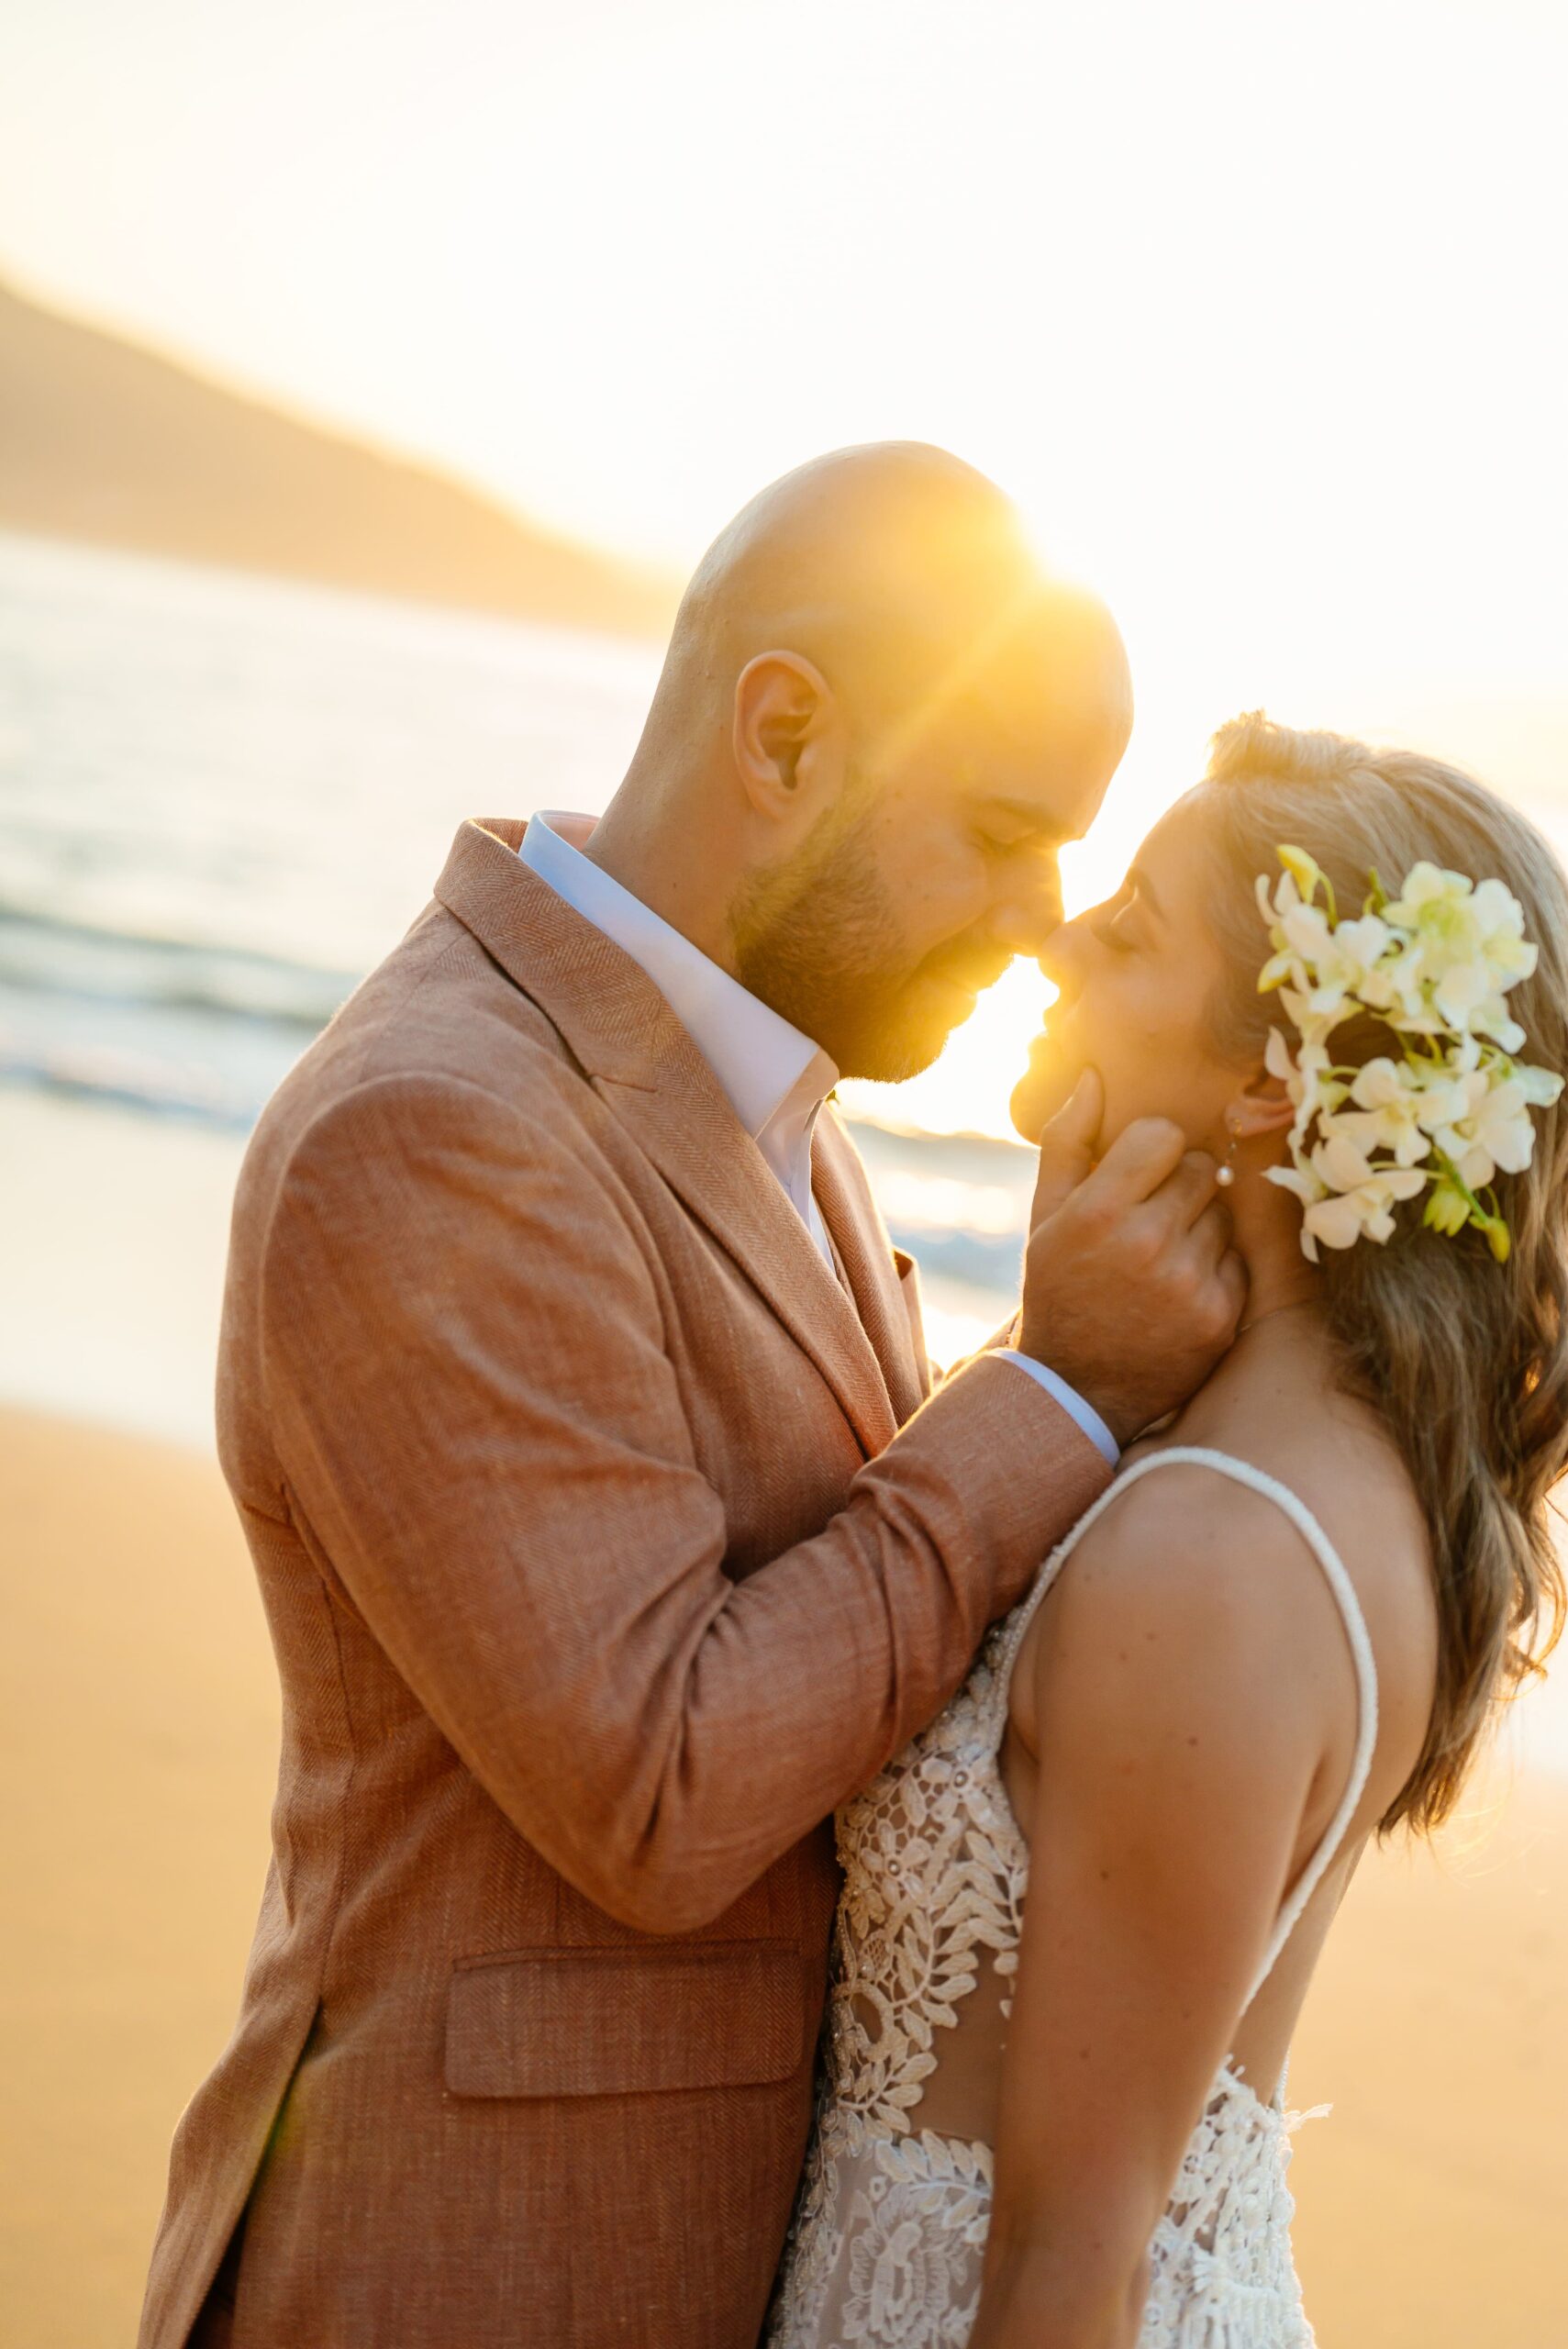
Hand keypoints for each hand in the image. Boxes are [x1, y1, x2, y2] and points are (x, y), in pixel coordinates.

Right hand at [1016, 1071, 1246, 1445]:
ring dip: (1200, 1226)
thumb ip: (1067, 1141)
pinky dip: (1216, 1267)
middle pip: (1201, 1169)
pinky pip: (1238, 1258)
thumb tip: (1093, 1076)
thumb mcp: (1045, 1216)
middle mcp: (1146, 1244)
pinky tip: (1180, 1289)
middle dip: (1180, 1185)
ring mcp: (1189, 1282)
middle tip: (1152, 1218)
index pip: (1163, 1136)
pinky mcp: (1221, 1315)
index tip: (1137, 1174)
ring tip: (1162, 1259)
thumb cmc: (1059, 1288)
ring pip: (1223, 1213)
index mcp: (1098, 1213)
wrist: (1077, 1389)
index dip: (1152, 1151)